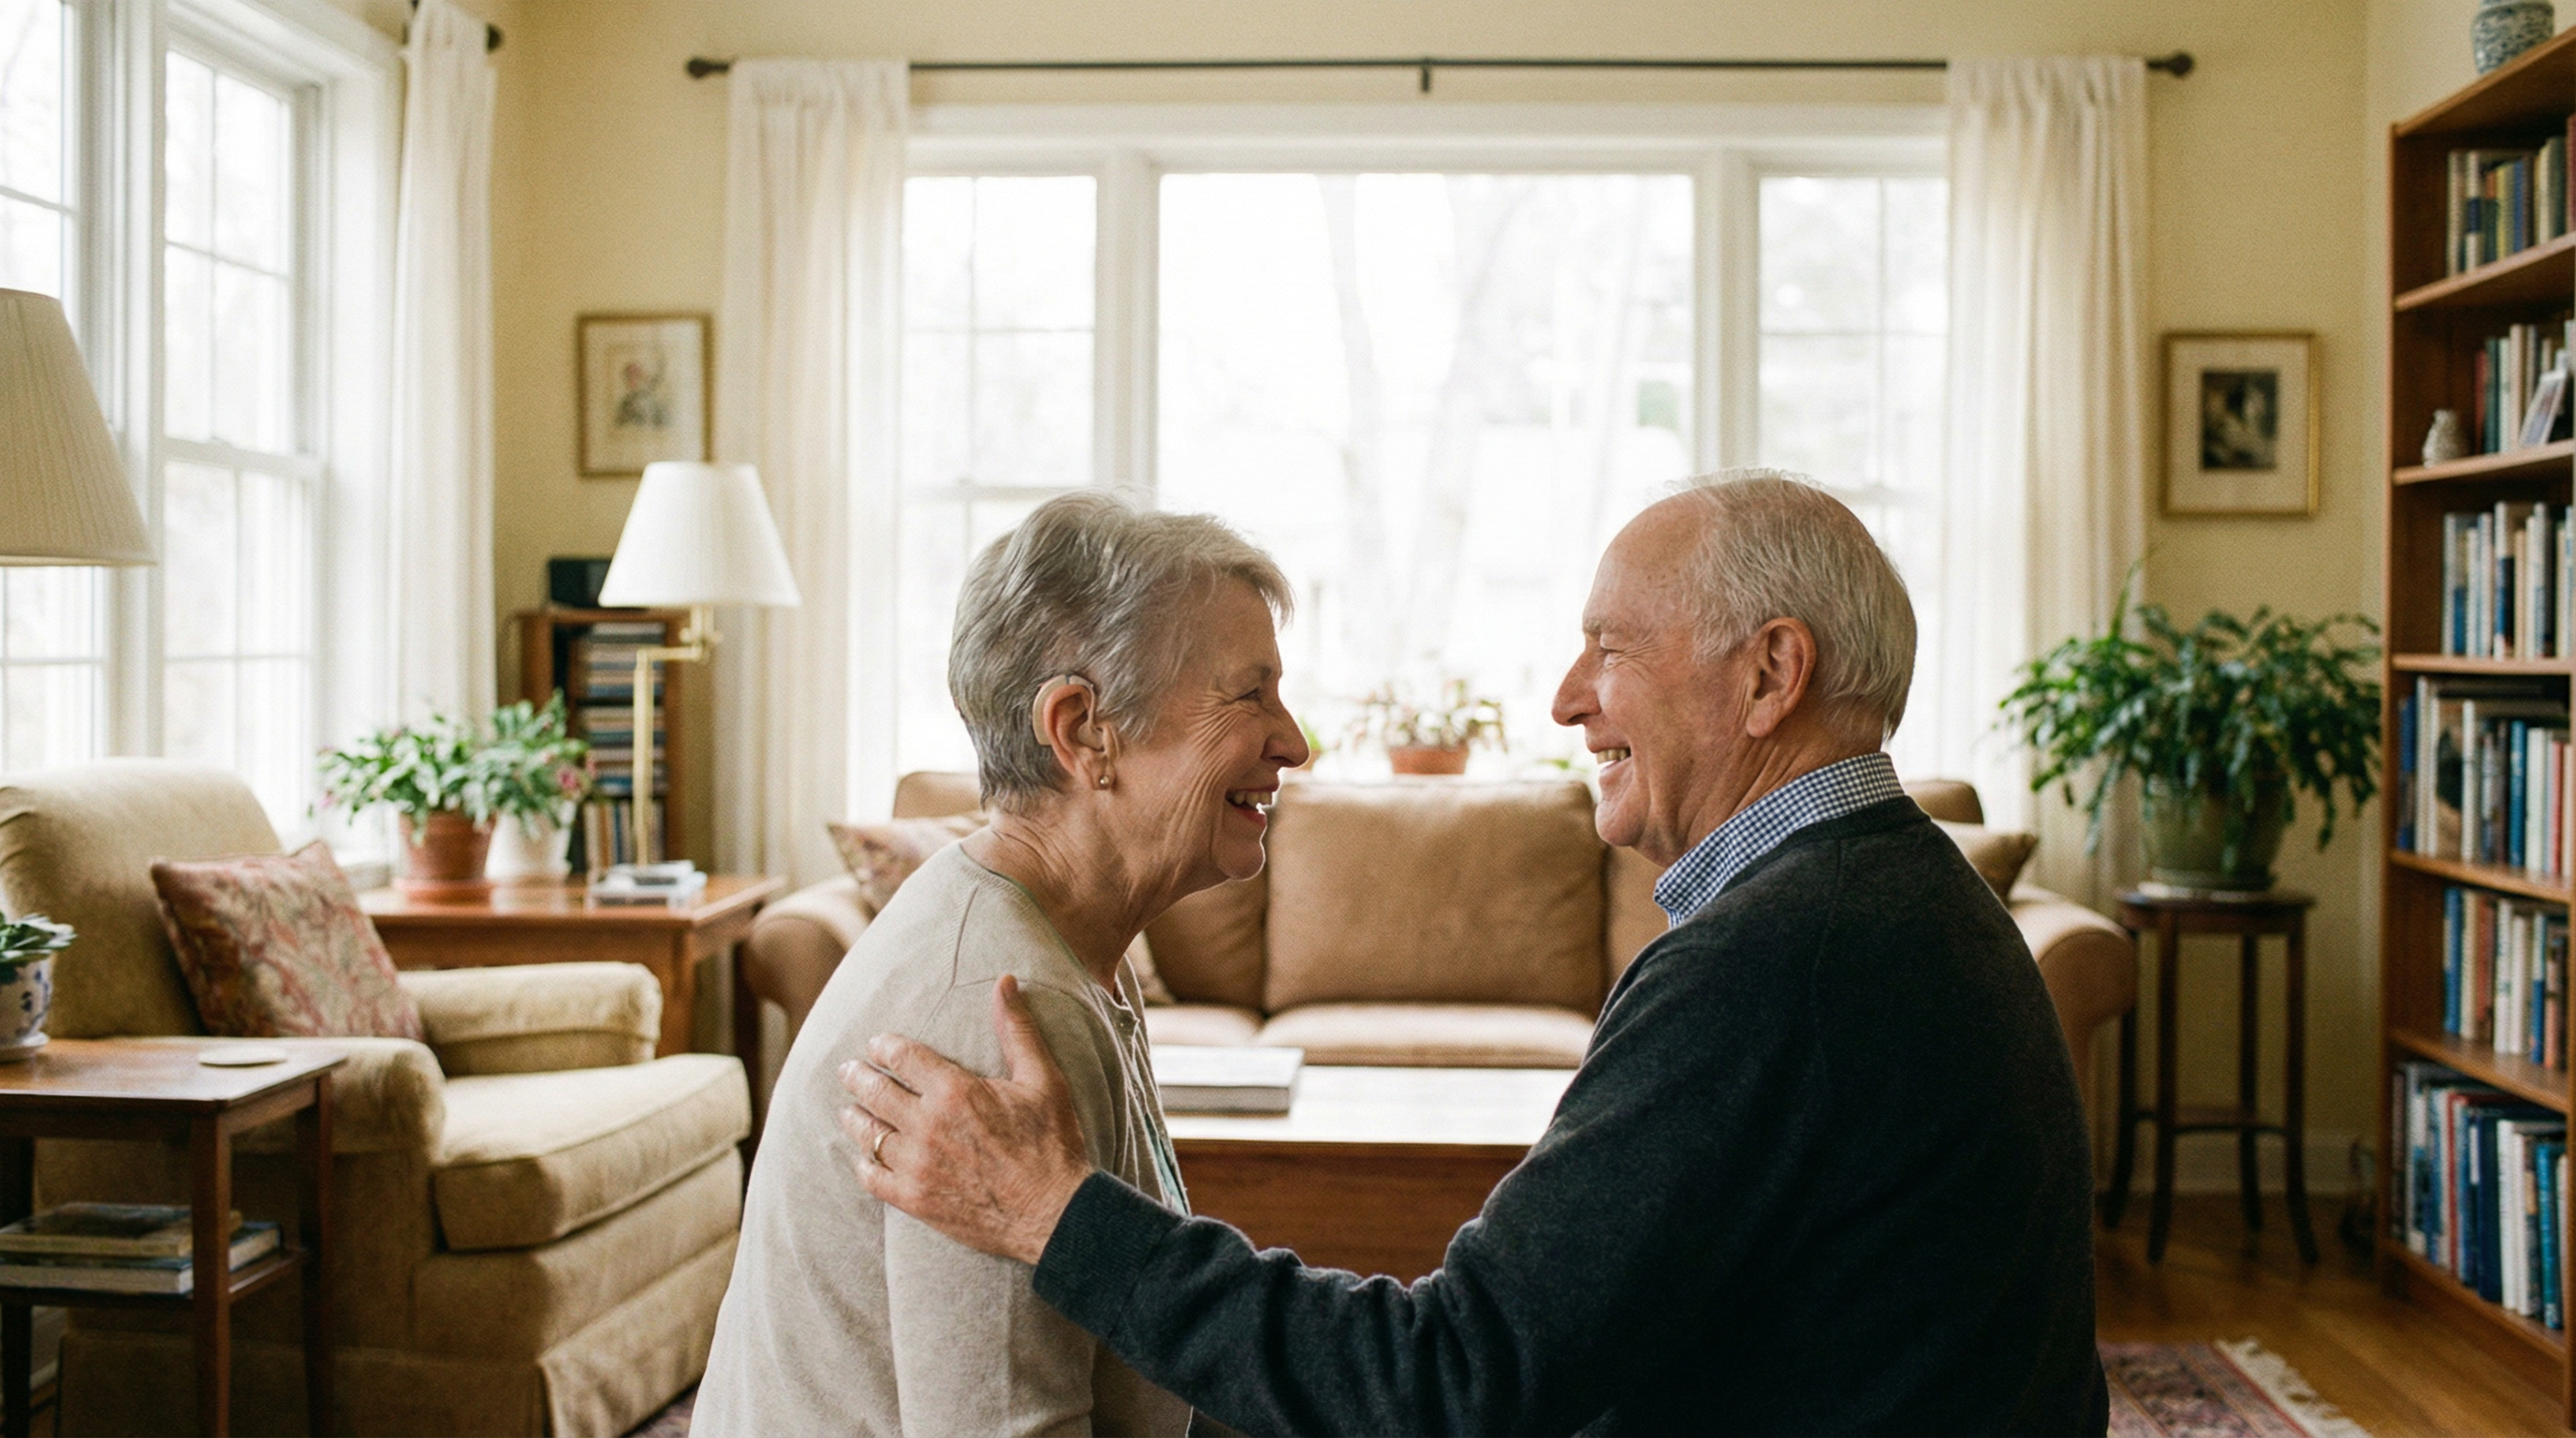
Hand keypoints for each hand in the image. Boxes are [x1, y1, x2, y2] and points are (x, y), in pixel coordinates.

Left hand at [838, 974, 1093, 1265]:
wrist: (1054, 1213)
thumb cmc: (1053, 1143)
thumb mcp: (1043, 1079)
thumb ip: (1016, 1029)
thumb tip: (1005, 981)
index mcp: (955, 1091)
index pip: (902, 1056)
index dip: (884, 1046)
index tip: (877, 1044)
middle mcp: (927, 1125)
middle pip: (875, 1091)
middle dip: (857, 1076)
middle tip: (848, 1070)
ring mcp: (917, 1165)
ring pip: (868, 1133)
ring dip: (855, 1117)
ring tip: (849, 1109)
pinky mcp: (915, 1200)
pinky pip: (873, 1177)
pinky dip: (863, 1163)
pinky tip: (863, 1157)